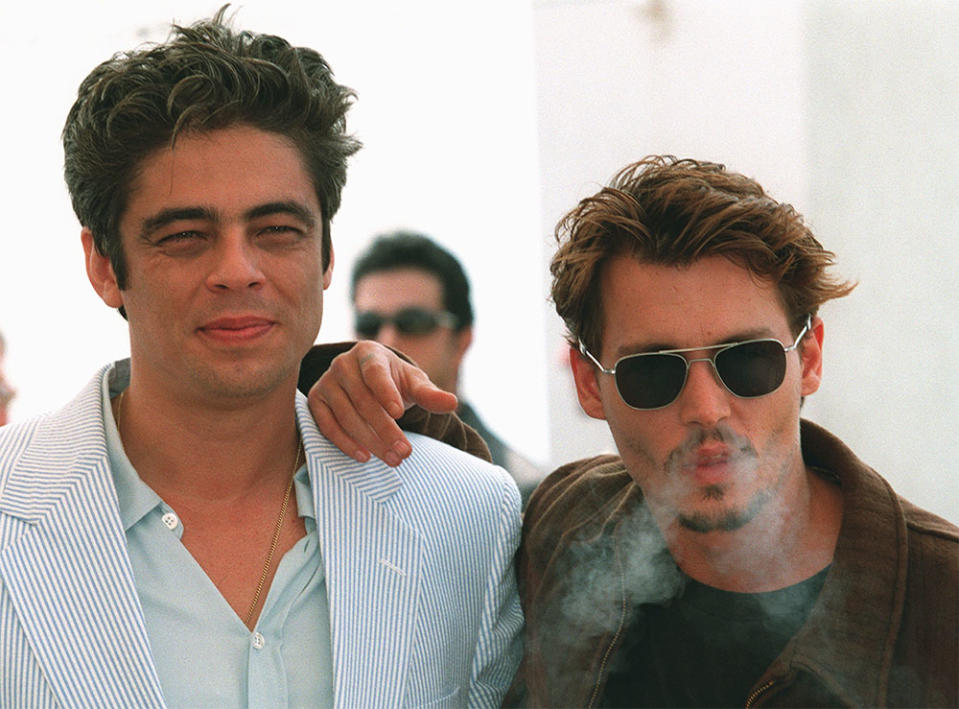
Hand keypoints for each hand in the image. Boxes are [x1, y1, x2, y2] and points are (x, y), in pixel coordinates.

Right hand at [307, 340, 457, 465]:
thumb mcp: (414, 383)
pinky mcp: (316, 401)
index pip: (375, 373)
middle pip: (362, 401)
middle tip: (404, 452)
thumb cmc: (394, 381)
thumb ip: (430, 394)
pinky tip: (364, 457)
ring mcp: (326, 382)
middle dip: (384, 429)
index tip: (400, 414)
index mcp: (368, 353)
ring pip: (345, 416)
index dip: (386, 393)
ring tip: (392, 459)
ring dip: (369, 441)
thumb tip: (452, 403)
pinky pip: (326, 425)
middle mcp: (343, 364)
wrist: (368, 381)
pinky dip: (344, 443)